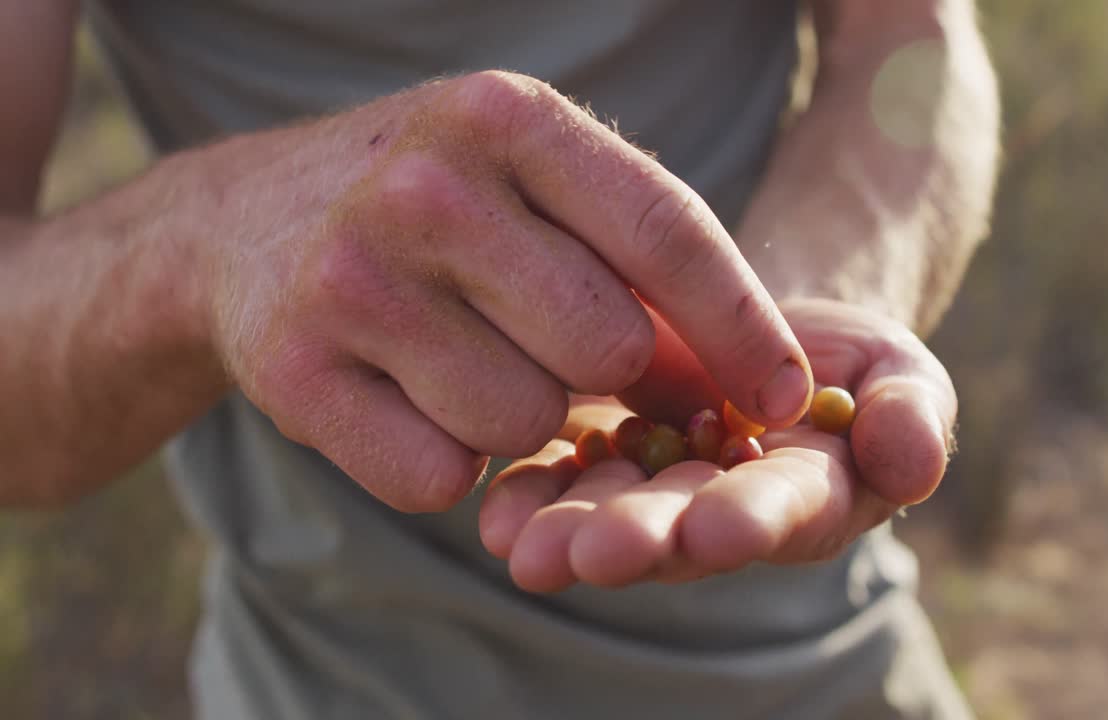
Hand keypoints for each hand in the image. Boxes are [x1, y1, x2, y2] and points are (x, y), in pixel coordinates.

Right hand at [202, 71, 812, 512]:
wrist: (246, 221)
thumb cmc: (437, 206)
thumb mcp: (533, 184)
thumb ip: (640, 262)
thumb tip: (760, 387)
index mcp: (508, 118)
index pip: (667, 232)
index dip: (743, 327)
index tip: (788, 398)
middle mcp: (427, 186)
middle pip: (606, 349)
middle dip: (604, 376)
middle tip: (556, 350)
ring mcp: (351, 277)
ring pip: (524, 424)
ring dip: (519, 418)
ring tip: (466, 359)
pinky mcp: (295, 370)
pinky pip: (439, 476)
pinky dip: (446, 461)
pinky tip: (410, 399)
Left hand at [477, 299, 955, 591]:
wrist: (769, 333)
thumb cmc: (850, 363)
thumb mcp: (899, 374)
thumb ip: (912, 416)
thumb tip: (909, 455)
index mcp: (806, 495)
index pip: (783, 509)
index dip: (751, 518)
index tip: (715, 528)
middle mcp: (721, 508)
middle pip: (682, 526)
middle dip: (640, 539)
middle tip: (591, 554)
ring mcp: (653, 486)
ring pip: (609, 510)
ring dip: (567, 529)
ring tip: (523, 547)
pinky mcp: (596, 453)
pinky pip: (559, 475)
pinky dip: (529, 492)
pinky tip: (494, 508)